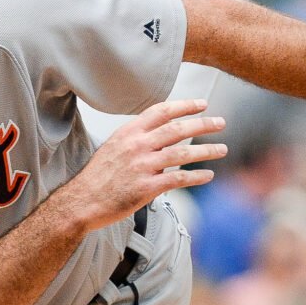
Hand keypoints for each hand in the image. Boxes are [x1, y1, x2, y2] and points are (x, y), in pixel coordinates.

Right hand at [64, 99, 226, 231]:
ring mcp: (142, 166)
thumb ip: (138, 139)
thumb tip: (164, 135)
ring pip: (182, 153)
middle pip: (177, 129)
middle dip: (202, 124)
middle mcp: (137, 145)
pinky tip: (208, 175)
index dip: (185, 106)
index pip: (162, 111)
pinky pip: (178, 179)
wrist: (82, 201)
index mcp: (129, 132)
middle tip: (221, 122)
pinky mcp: (146, 188)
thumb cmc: (99, 175)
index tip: (203, 104)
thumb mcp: (114, 147)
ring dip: (206, 151)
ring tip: (223, 149)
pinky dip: (196, 176)